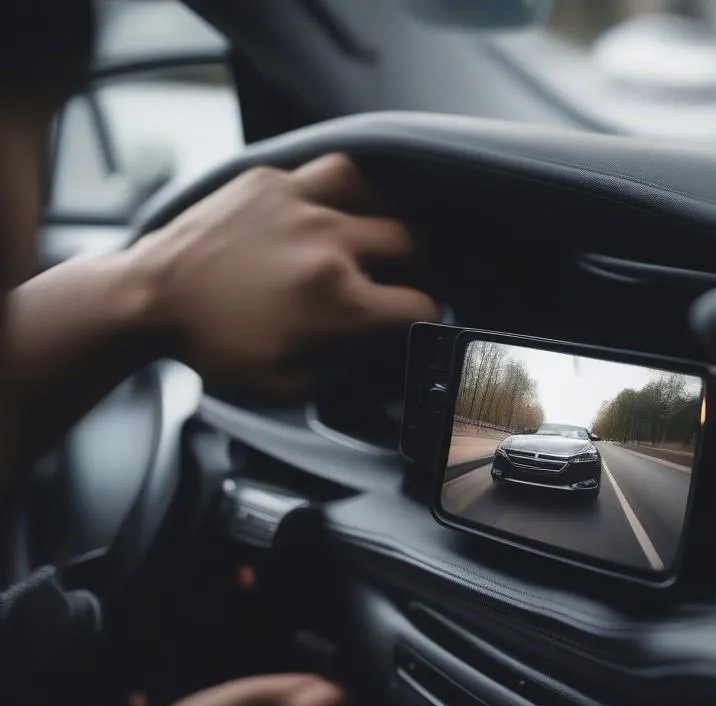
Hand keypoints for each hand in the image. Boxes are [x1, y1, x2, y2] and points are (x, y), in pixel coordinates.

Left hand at [132, 154, 439, 394]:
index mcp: (337, 300)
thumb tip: (372, 351)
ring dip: (387, 214)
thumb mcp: (288, 384)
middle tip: (400, 277)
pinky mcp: (270, 182)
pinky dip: (343, 189)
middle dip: (414, 265)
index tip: (416, 318)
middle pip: (410, 242)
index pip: (416, 304)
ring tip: (382, 230)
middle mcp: (329, 244)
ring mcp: (300, 205)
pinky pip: (327, 171)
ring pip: (377, 192)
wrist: (150, 299)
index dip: (426, 316)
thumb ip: (344, 369)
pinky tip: (340, 205)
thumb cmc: (214, 347)